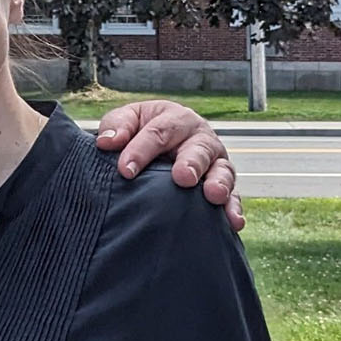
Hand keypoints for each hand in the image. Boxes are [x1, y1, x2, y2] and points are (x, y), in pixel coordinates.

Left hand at [96, 100, 243, 231]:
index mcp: (175, 119)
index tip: (126, 170)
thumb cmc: (140, 133)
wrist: (157, 148)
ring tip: (213, 196)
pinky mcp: (222, 186)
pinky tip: (233, 221)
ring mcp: (214, 163)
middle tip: (182, 178)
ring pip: (222, 171)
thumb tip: (107, 143)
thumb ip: (117, 127)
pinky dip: (234, 208)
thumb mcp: (127, 122)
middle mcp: (199, 139)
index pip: (159, 132)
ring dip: (219, 183)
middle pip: (198, 149)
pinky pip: (233, 197)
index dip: (142, 150)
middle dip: (191, 163)